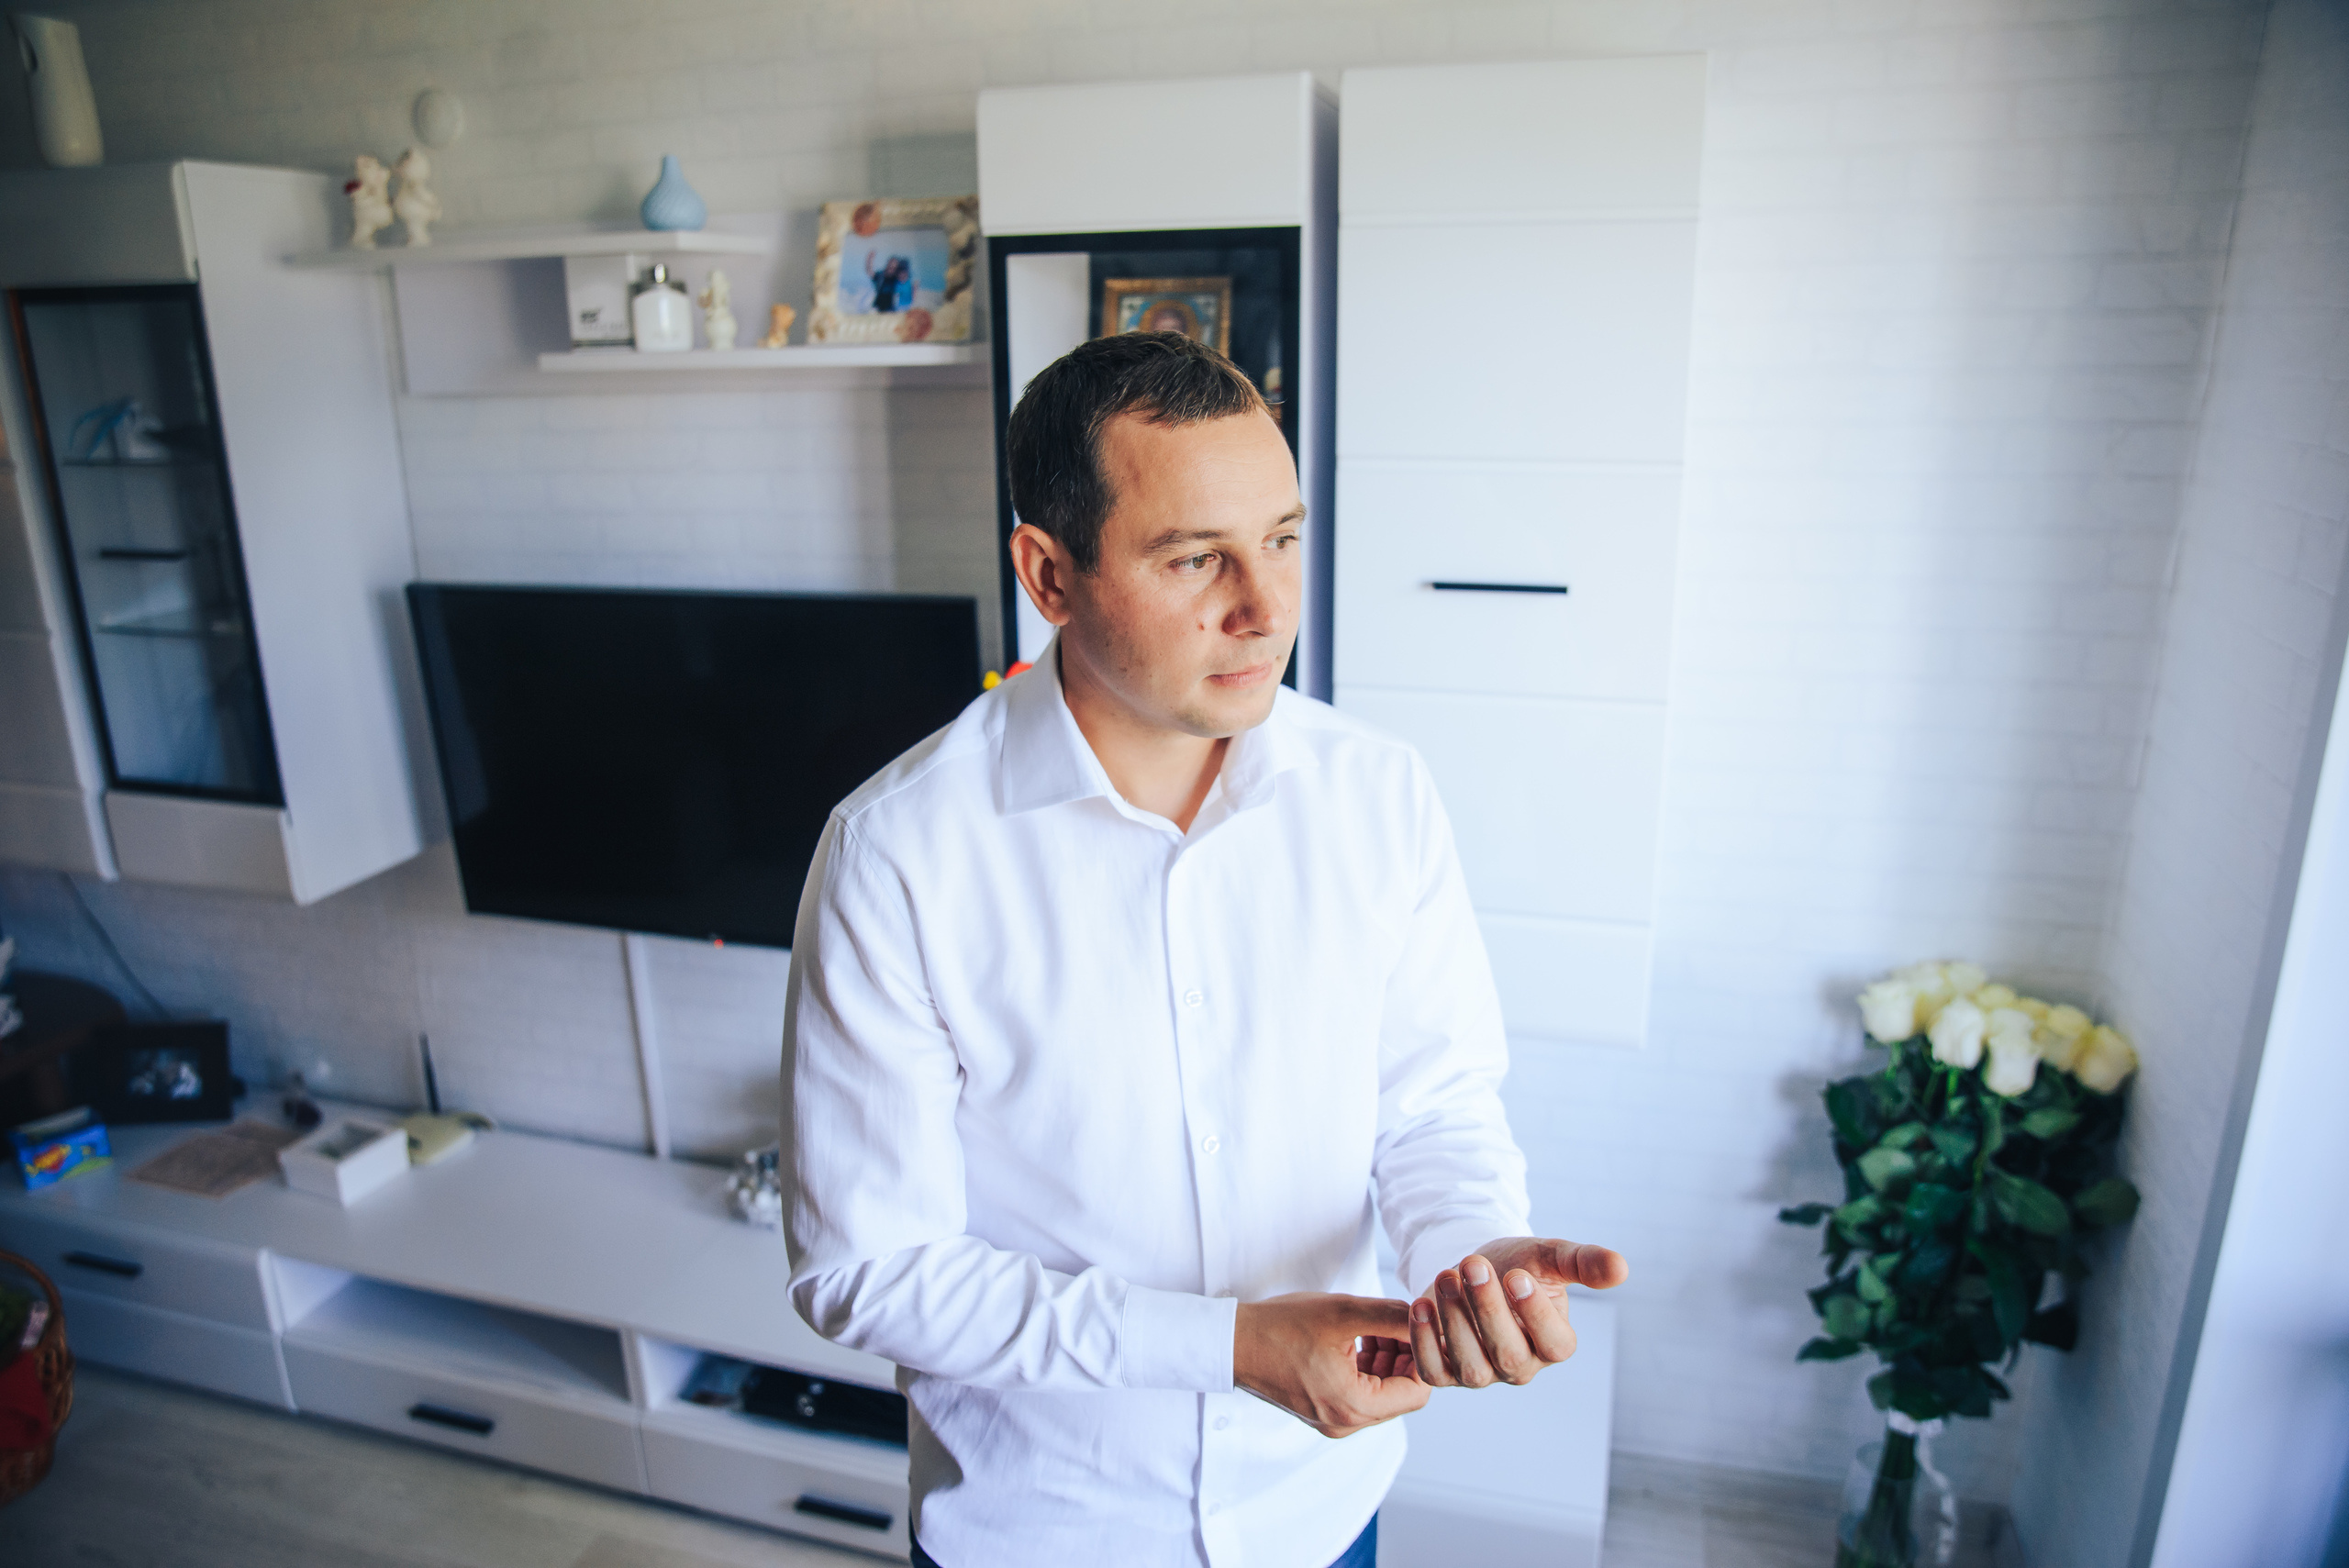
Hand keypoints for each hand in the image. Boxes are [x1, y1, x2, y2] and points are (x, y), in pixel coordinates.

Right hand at [1234, 1292, 1429, 1437]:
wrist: (1232, 1342)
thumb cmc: (1282, 1326)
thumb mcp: (1345, 1312)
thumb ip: (1393, 1316)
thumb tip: (1431, 1321)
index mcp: (1353, 1407)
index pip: (1417, 1392)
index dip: (1424, 1357)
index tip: (1418, 1327)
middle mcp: (1345, 1424)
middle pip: (1400, 1395)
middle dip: (1404, 1356)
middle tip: (1396, 1321)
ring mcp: (1332, 1421)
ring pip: (1381, 1393)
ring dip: (1386, 1359)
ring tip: (1373, 1325)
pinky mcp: (1321, 1412)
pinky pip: (1360, 1394)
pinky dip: (1366, 1367)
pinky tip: (1356, 1337)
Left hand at [1409, 1237, 1627, 1388]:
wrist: (1473, 1271)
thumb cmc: (1518, 1264)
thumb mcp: (1549, 1257)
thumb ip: (1583, 1263)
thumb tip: (1621, 1268)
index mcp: (1555, 1343)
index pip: (1555, 1344)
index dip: (1536, 1314)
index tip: (1517, 1276)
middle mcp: (1522, 1366)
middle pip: (1510, 1356)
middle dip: (1489, 1310)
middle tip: (1473, 1265)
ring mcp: (1483, 1374)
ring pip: (1471, 1367)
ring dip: (1455, 1321)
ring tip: (1446, 1275)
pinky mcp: (1447, 1373)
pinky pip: (1434, 1373)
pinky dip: (1424, 1342)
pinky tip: (1420, 1304)